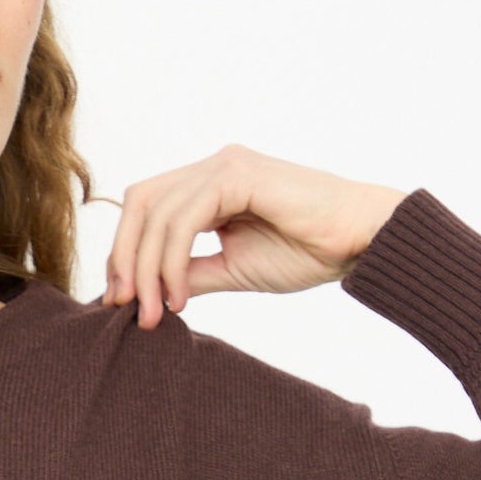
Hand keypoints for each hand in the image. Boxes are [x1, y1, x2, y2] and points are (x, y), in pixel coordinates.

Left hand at [100, 143, 408, 328]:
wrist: (358, 241)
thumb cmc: (308, 252)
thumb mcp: (233, 269)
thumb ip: (190, 274)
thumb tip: (148, 295)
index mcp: (209, 186)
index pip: (147, 209)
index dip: (124, 252)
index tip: (121, 301)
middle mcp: (212, 168)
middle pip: (140, 203)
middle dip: (123, 257)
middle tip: (125, 307)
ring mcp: (224, 166)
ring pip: (157, 213)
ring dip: (146, 268)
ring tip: (155, 312)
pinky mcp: (238, 175)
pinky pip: (184, 218)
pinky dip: (172, 259)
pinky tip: (180, 295)